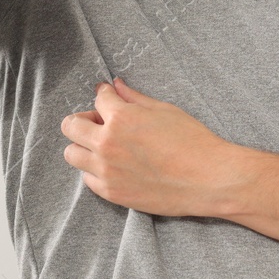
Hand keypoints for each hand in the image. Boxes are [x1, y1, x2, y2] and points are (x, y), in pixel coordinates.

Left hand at [61, 77, 238, 217]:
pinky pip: (87, 178)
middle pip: (70, 126)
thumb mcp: (164, 110)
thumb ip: (134, 98)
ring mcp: (106, 170)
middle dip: (83, 119)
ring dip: (83, 146)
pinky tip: (114, 166)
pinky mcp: (111, 193)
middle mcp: (107, 143)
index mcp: (121, 117)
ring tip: (104, 147)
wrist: (209, 179)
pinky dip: (95, 170)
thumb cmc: (193, 141)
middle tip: (101, 122)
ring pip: (71, 154)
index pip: (98, 98)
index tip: (109, 97)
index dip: (105, 95)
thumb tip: (117, 85)